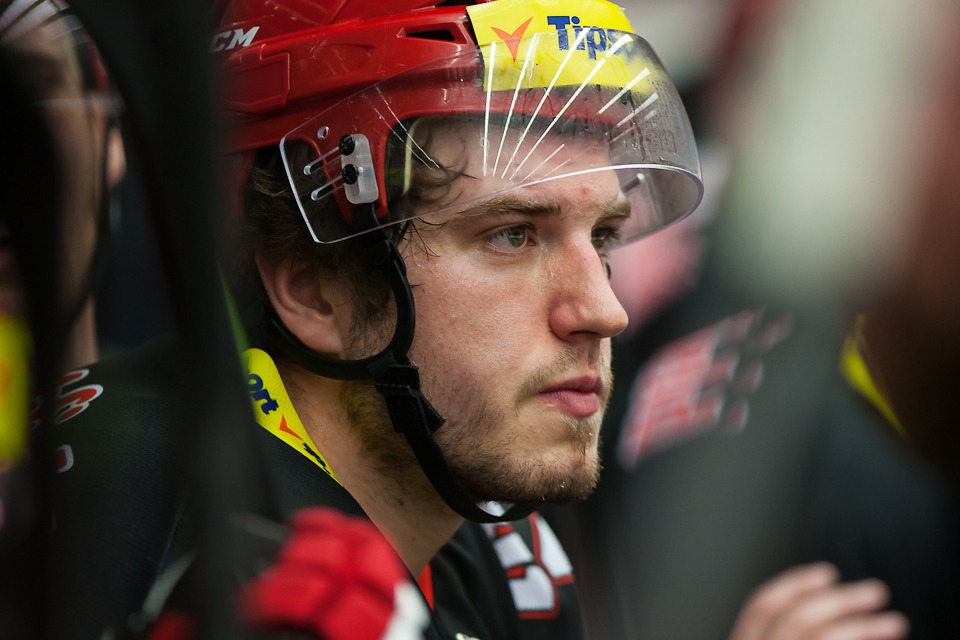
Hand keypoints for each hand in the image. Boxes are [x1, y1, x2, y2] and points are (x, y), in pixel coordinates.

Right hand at [729, 563, 908, 639]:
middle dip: (840, 601)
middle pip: (796, 620)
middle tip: (875, 592)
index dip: (793, 584)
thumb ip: (788, 631)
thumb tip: (837, 608)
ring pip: (821, 638)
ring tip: (894, 622)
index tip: (826, 572)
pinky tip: (883, 639)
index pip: (760, 606)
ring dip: (863, 626)